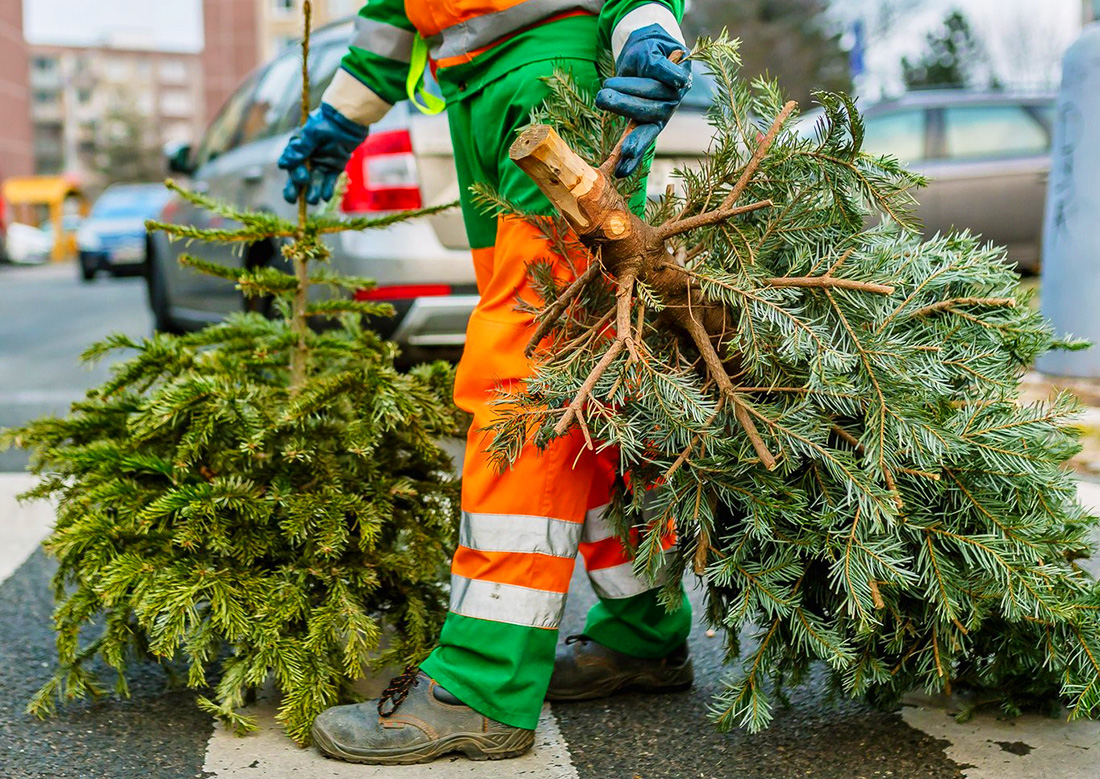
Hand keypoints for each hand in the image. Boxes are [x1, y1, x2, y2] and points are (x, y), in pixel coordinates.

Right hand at [278, 103, 369, 204]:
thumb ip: (300, 149)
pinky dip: (327, 189)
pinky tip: (326, 197)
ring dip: (313, 192)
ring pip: (315, 181)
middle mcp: (308, 159)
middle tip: (293, 200)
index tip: (302, 179)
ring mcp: (321, 164)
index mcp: (299, 150)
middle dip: (295, 189)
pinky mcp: (334, 168)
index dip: (295, 174)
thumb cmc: (326, 123)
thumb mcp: (311, 134)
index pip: (292, 166)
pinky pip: (329, 181)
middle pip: (299, 178)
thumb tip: (283, 165)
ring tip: (313, 200)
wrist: (347, 119)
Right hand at [597, 24, 691, 177]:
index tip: (621, 171)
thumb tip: (623, 131)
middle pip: (647, 112)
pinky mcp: (681, 72)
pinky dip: (664, 70)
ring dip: (629, 86)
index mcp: (652, 121)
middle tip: (601, 99)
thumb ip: (624, 108)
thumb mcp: (624, 90)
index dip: (634, 151)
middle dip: (624, 105)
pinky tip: (659, 68)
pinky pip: (667, 73)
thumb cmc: (634, 74)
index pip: (644, 139)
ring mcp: (675, 93)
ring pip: (653, 91)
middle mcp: (665, 111)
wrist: (652, 45)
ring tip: (606, 85)